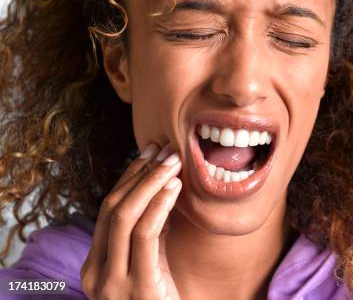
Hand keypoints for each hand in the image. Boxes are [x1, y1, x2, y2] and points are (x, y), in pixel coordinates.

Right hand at [81, 143, 182, 298]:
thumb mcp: (151, 264)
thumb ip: (149, 235)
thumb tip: (159, 192)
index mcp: (95, 265)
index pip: (107, 210)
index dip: (128, 177)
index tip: (149, 152)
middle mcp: (96, 273)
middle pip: (112, 208)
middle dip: (138, 173)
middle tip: (163, 149)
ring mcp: (112, 282)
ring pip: (124, 216)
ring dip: (150, 182)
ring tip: (172, 161)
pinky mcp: (137, 287)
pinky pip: (145, 235)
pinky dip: (158, 205)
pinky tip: (174, 187)